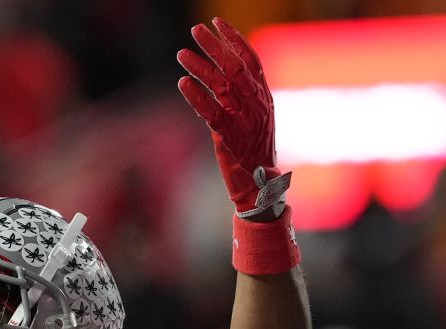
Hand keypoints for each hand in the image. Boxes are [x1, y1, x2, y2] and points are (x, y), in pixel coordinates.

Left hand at [178, 18, 289, 220]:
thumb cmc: (252, 155)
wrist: (259, 188)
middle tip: (195, 31)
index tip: (218, 23)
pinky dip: (196, 97)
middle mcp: (257, 105)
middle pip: (236, 66)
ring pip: (222, 86)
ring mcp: (245, 121)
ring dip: (200, 67)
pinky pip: (211, 112)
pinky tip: (182, 84)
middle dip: (215, 46)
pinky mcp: (230, 138)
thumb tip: (219, 76)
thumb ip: (237, 99)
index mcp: (264, 98)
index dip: (235, 39)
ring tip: (181, 54)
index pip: (252, 60)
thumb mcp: (250, 121)